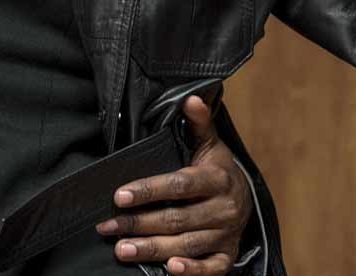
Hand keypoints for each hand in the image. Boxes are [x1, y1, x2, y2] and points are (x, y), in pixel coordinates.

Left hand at [95, 95, 251, 273]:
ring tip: (122, 250)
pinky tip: (169, 269)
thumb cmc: (217, 168)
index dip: (148, 189)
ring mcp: (226, 234)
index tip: (119, 195)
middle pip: (176, 219)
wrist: (247, 198)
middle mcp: (223, 208)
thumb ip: (198, 122)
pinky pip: (211, 269)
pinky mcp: (227, 256)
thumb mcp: (210, 143)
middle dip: (139, 224)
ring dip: (152, 249)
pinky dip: (192, 271)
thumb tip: (190, 98)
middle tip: (108, 227)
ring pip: (186, 245)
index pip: (178, 185)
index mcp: (217, 178)